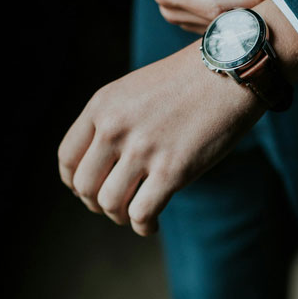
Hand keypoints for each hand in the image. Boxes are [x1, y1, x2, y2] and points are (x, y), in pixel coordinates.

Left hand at [58, 41, 264, 235]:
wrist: (230, 72)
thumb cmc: (188, 82)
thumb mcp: (135, 89)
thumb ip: (113, 119)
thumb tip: (104, 162)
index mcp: (102, 106)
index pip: (67, 158)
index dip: (74, 182)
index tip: (90, 190)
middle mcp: (115, 128)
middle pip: (85, 186)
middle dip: (97, 204)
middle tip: (116, 206)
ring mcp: (142, 150)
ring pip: (110, 203)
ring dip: (120, 216)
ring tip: (136, 214)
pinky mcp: (172, 170)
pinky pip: (142, 214)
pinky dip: (144, 226)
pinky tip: (152, 224)